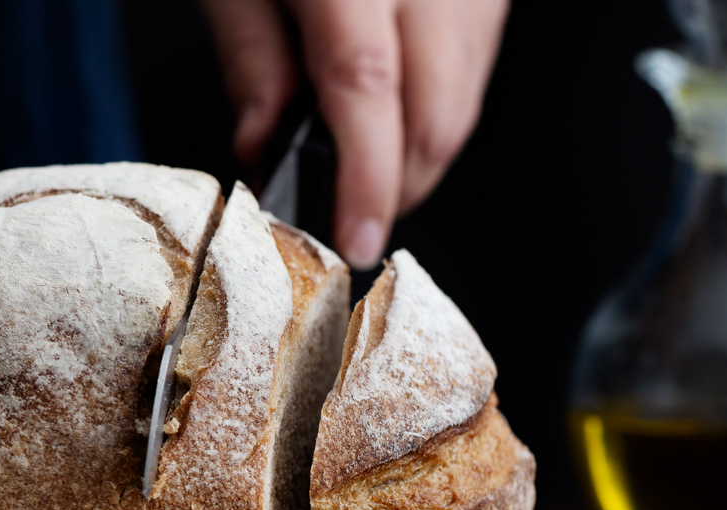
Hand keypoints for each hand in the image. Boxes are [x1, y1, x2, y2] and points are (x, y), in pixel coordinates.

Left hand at [200, 0, 507, 268]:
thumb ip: (250, 54)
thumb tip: (266, 145)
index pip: (367, 89)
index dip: (366, 179)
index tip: (356, 238)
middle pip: (437, 109)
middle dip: (397, 184)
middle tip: (346, 215)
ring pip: (466, 95)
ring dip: (419, 153)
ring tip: (363, 166)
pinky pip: (476, 61)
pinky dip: (438, 105)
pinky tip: (395, 113)